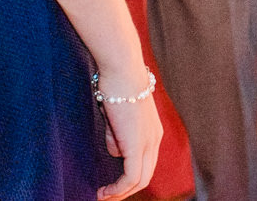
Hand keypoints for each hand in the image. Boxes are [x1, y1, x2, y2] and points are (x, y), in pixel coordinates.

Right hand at [96, 83, 163, 200]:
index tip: (111, 186)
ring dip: (120, 193)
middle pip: (145, 176)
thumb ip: (117, 135)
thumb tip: (115, 151)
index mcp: (152, 132)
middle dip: (125, 191)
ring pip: (139, 180)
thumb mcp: (117, 117)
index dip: (129, 179)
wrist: (122, 69)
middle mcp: (155, 139)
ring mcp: (148, 142)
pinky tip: (104, 192)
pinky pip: (131, 176)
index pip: (145, 164)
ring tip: (102, 196)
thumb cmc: (115, 86)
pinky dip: (118, 189)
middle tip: (105, 197)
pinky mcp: (137, 144)